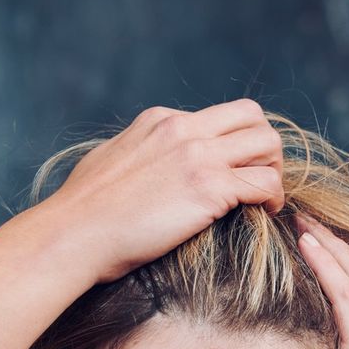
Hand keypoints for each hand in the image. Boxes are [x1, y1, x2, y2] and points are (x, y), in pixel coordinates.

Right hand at [46, 99, 285, 285]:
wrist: (74, 233)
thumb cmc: (82, 211)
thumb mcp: (110, 160)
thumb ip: (138, 153)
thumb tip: (143, 163)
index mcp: (160, 120)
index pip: (217, 116)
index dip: (233, 141)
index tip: (234, 169)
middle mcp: (183, 129)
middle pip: (252, 116)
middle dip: (264, 146)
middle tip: (261, 178)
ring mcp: (198, 156)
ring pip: (267, 143)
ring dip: (275, 169)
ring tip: (268, 197)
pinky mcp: (209, 188)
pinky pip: (264, 182)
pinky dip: (273, 197)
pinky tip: (266, 213)